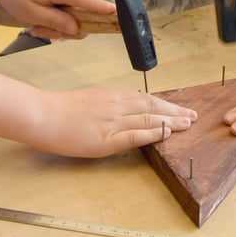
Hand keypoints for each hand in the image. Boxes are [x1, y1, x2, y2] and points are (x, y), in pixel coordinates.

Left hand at [0, 0, 115, 39]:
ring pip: (74, 17)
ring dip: (56, 27)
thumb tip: (77, 29)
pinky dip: (55, 20)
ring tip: (36, 27)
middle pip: (81, 17)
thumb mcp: (32, 12)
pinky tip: (39, 23)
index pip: (88, 1)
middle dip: (63, 30)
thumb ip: (56, 21)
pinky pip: (68, 12)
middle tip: (40, 32)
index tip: (119, 14)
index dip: (103, 9)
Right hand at [31, 88, 196, 157]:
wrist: (43, 113)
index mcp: (112, 96)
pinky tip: (166, 134)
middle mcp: (116, 106)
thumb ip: (107, 105)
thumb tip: (121, 110)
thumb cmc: (59, 108)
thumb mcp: (88, 99)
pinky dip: (153, 134)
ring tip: (187, 124)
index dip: (164, 104)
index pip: (145, 99)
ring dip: (171, 121)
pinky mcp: (106, 139)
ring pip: (149, 119)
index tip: (178, 108)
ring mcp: (112, 122)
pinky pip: (135, 135)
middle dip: (174, 111)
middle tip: (192, 116)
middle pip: (152, 107)